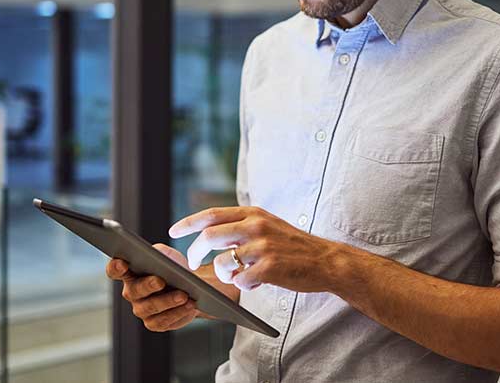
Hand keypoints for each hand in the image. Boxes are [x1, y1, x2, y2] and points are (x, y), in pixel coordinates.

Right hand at [105, 244, 198, 331]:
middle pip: (134, 291)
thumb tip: (156, 257)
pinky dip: (178, 312)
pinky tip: (189, 305)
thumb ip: (159, 253)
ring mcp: (142, 309)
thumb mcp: (168, 255)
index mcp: (129, 273)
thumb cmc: (175, 268)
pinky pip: (163, 321)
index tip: (123, 263)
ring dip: (168, 301)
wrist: (192, 287)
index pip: (114, 270)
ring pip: (150, 308)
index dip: (115, 267)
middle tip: (161, 281)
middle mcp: (131, 292)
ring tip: (184, 295)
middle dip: (148, 285)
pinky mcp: (154, 323)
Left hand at [170, 206, 343, 292]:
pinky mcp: (270, 268)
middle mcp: (256, 226)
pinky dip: (243, 285)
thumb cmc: (293, 246)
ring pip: (222, 262)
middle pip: (209, 237)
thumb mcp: (268, 225)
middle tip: (194, 262)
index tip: (173, 231)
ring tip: (238, 275)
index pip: (211, 214)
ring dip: (223, 273)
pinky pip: (240, 281)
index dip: (188, 223)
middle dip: (196, 252)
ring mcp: (263, 247)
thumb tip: (209, 233)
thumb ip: (242, 225)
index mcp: (253, 213)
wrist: (327, 260)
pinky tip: (256, 282)